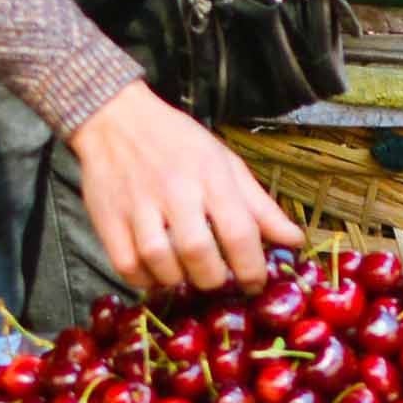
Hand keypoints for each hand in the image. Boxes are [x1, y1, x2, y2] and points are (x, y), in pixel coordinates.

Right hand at [68, 83, 301, 298]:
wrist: (116, 119)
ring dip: (179, 280)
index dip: (252, 268)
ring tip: (186, 273)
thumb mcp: (226, 163)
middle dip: (214, 278)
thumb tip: (295, 241)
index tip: (255, 284)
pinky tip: (156, 272)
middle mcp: (175, 190)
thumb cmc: (178, 143)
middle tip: (217, 278)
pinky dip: (145, 280)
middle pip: (199, 254)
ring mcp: (138, 205)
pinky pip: (127, 267)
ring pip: (162, 264)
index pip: (239, 232)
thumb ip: (260, 206)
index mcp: (211, 176)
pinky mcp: (107, 219)